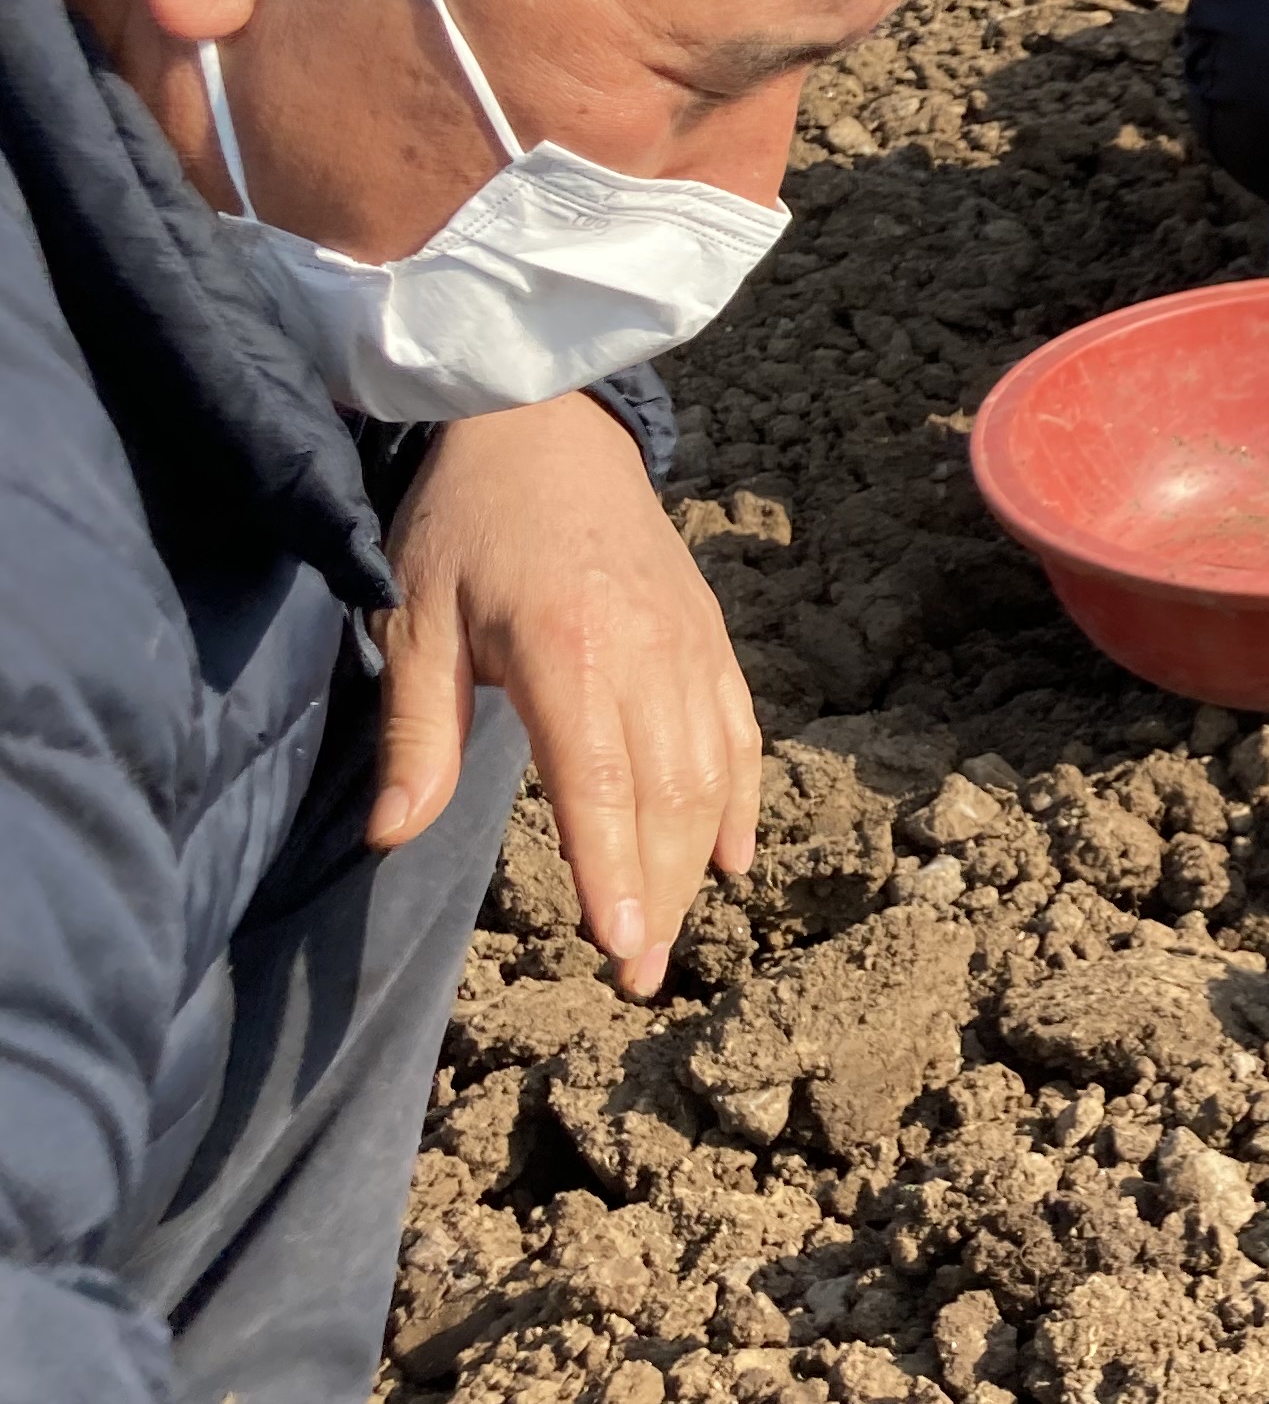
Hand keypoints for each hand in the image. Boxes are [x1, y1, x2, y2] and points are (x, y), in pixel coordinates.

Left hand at [376, 392, 757, 1000]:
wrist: (546, 429)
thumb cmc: (464, 526)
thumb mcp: (412, 620)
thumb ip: (413, 734)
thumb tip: (390, 835)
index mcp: (568, 650)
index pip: (601, 783)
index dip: (614, 870)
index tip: (621, 945)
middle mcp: (646, 652)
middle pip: (669, 793)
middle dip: (658, 891)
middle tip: (637, 974)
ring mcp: (691, 643)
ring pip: (714, 772)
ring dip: (696, 860)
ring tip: (672, 930)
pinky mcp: (711, 637)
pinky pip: (741, 732)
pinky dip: (743, 799)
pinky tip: (732, 857)